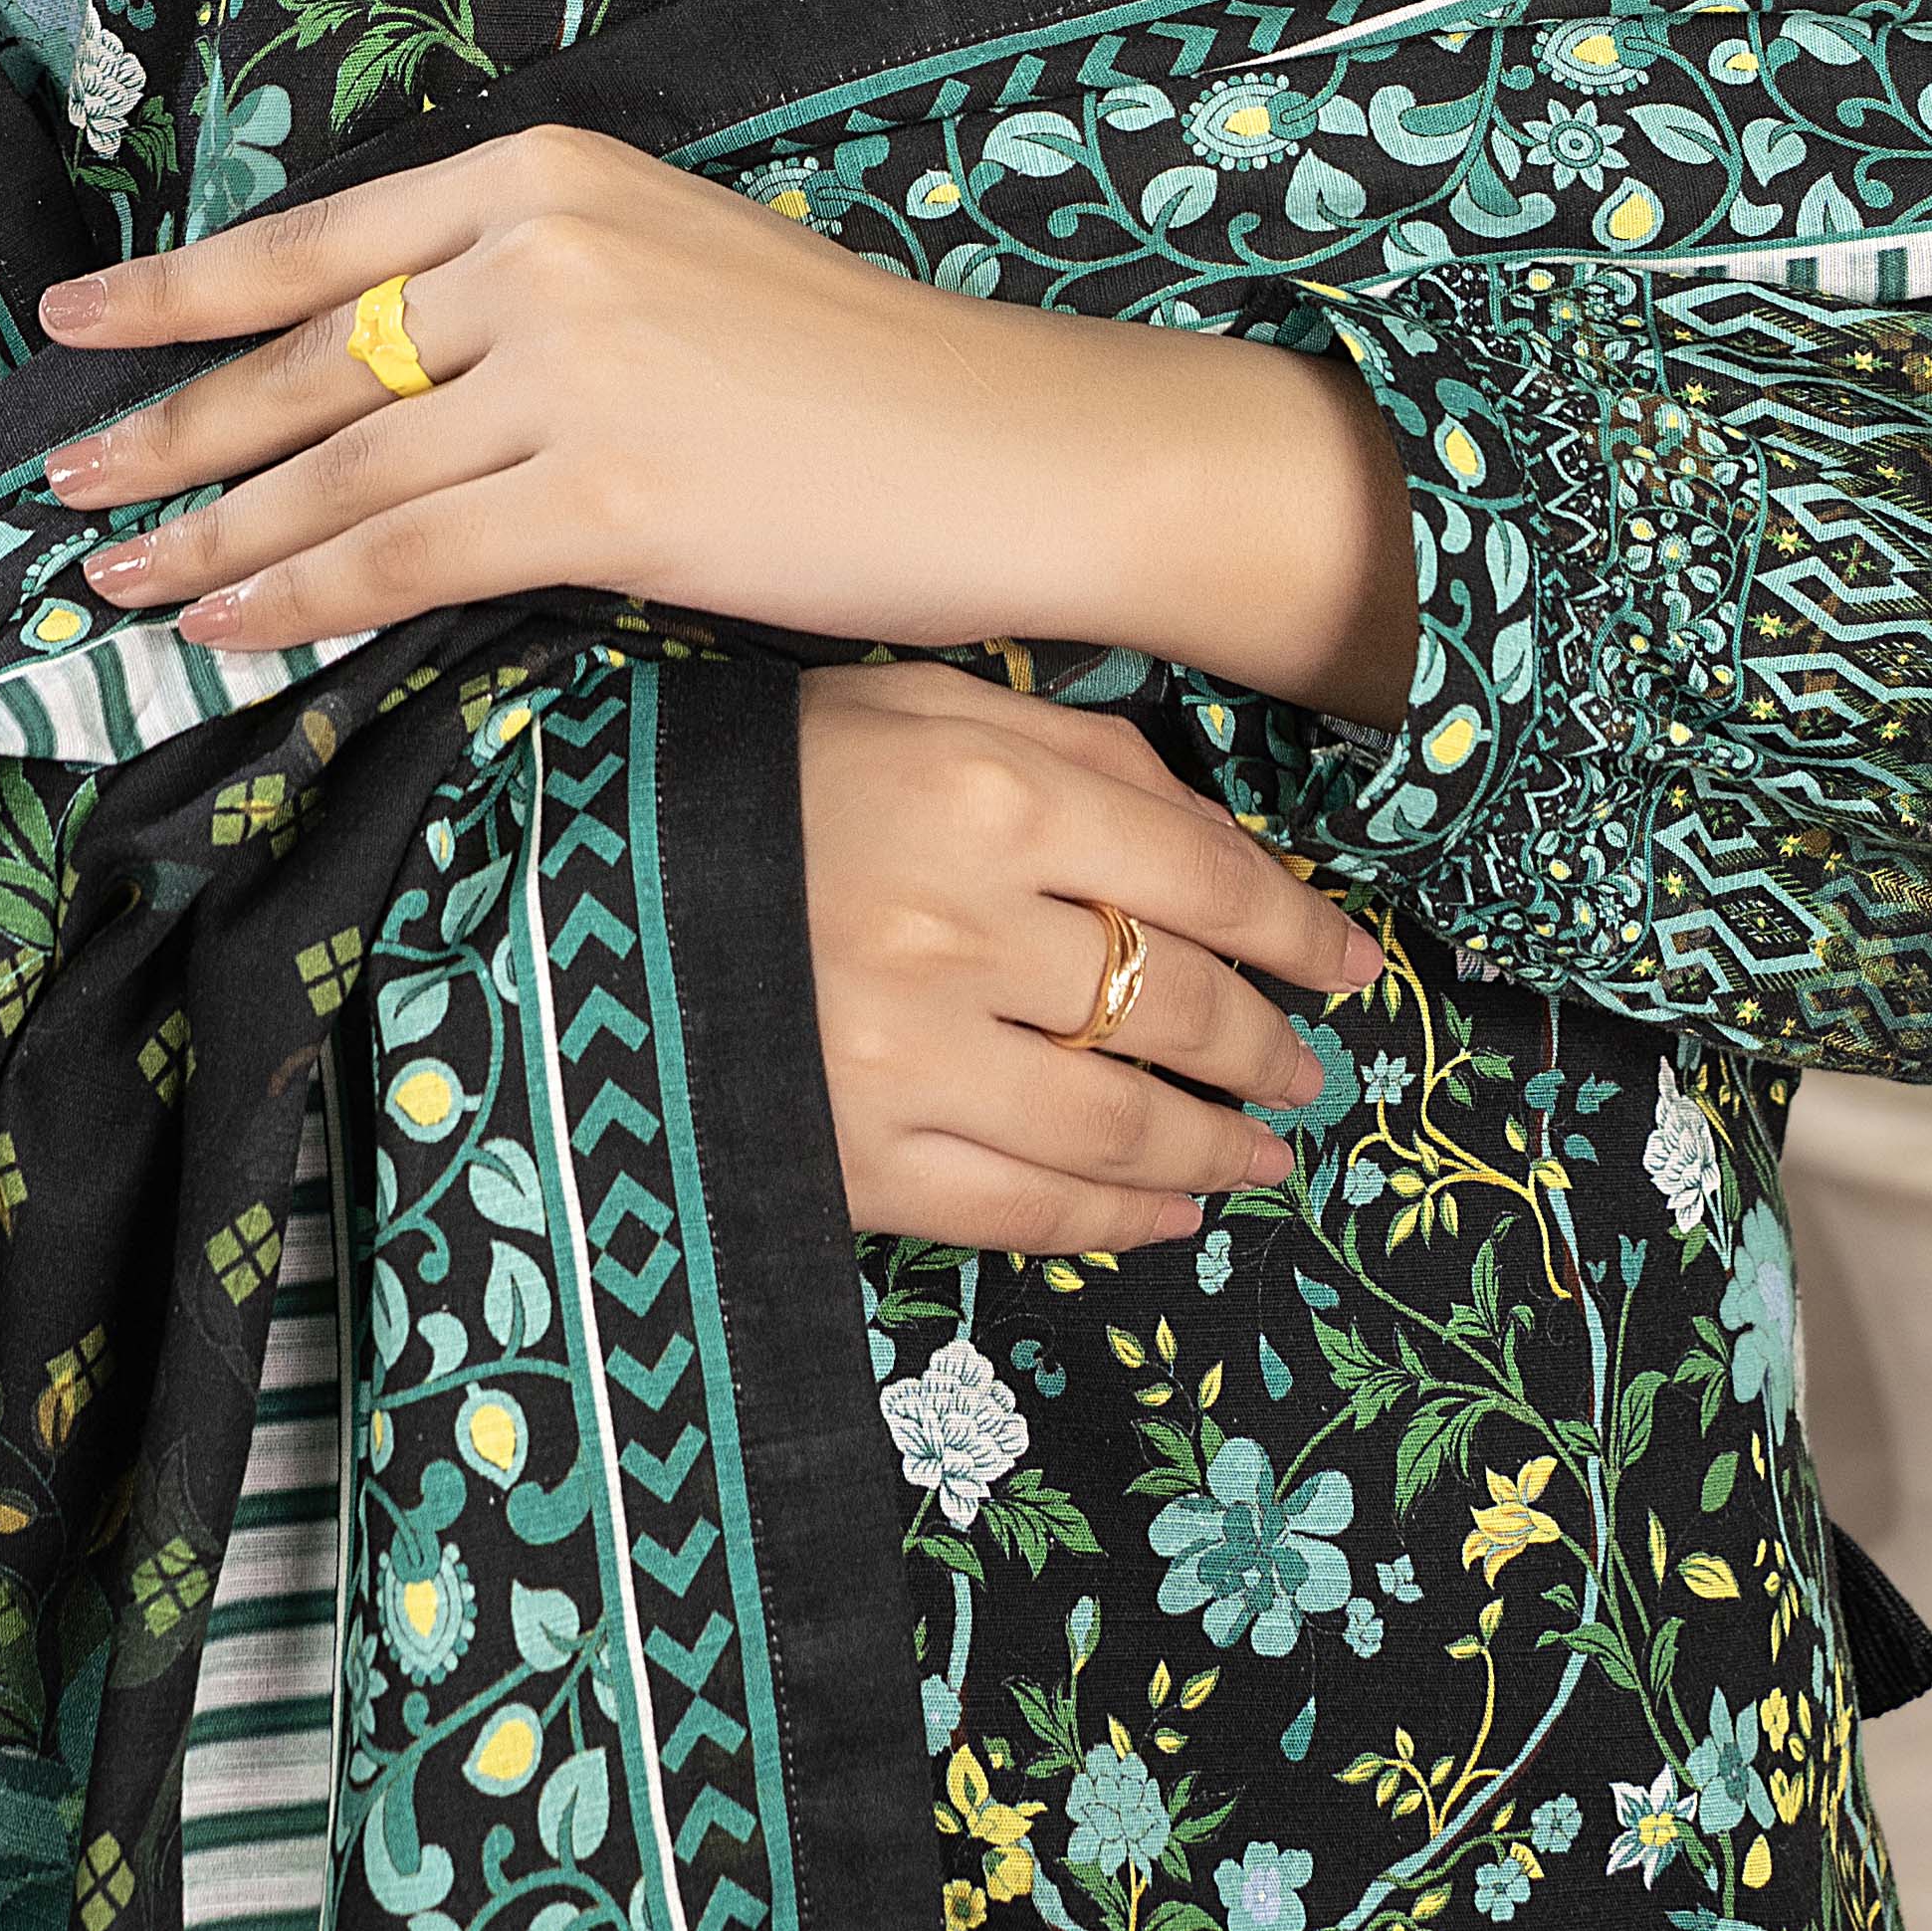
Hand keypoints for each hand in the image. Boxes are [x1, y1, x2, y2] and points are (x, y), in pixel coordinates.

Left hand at [36, 123, 1417, 720]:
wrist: (1014, 441)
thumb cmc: (858, 377)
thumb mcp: (673, 273)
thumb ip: (525, 302)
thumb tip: (381, 378)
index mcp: (547, 175)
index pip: (314, 240)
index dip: (176, 291)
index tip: (72, 321)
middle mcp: (539, 249)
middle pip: (301, 360)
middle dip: (165, 430)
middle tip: (60, 482)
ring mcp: (570, 367)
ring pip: (333, 468)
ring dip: (208, 535)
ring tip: (121, 579)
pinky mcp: (605, 492)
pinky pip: (404, 557)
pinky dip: (298, 599)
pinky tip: (228, 628)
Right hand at [799, 663, 1379, 1250]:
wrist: (579, 882)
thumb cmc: (767, 776)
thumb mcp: (918, 708)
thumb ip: (1077, 755)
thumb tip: (1222, 845)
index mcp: (987, 798)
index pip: (1205, 877)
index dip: (1302, 932)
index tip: (1352, 967)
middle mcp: (962, 932)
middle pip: (1181, 1008)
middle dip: (1272, 1047)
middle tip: (1314, 1068)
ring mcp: (908, 1061)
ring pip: (1122, 1125)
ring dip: (1222, 1148)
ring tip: (1271, 1151)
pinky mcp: (855, 1160)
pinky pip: (1024, 1211)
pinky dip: (1120, 1222)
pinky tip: (1174, 1215)